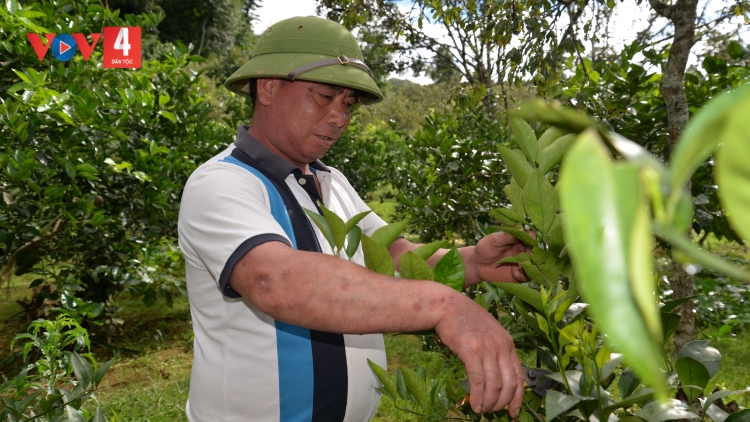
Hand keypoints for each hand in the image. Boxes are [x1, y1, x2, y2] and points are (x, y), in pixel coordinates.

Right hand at [435, 296, 524, 414]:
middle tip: (492, 411)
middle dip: (502, 402)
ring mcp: (487, 349)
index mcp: (508, 343)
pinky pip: (478, 380)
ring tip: (482, 410)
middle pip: (509, 383)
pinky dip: (477, 396)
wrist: (447, 306)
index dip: (518, 397)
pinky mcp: (472, 351)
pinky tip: (474, 404)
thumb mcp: (488, 333)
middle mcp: (501, 347)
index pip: (519, 375)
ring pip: (494, 385)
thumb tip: (495, 377)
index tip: (513, 411)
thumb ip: (495, 351)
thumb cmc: (465, 320)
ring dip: (489, 402)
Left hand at [470, 232, 531, 283]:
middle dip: (535, 253)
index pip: (530, 238)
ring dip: (532, 265)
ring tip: (527, 263)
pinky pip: (526, 276)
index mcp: (519, 241)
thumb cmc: (485, 248)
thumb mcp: (494, 239)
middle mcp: (523, 252)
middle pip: (535, 252)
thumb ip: (507, 236)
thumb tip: (522, 230)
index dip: (532, 237)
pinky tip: (521, 271)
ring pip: (533, 265)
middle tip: (533, 253)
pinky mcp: (518, 276)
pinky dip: (526, 274)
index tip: (531, 237)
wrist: (476, 264)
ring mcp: (521, 264)